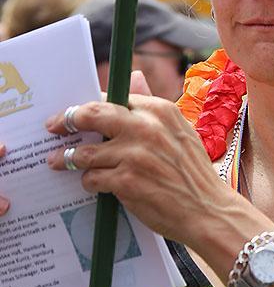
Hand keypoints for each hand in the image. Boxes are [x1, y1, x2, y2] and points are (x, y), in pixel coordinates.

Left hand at [45, 93, 227, 248]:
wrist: (208, 210)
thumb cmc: (192, 172)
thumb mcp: (179, 130)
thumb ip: (151, 105)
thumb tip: (133, 76)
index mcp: (160, 110)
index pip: (112, 98)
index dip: (88, 104)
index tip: (74, 112)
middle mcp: (146, 128)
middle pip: (92, 114)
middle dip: (67, 119)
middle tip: (53, 126)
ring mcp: (135, 155)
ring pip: (85, 151)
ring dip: (68, 158)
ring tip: (58, 161)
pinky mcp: (126, 182)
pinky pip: (92, 178)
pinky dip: (89, 181)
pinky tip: (93, 184)